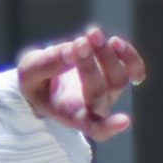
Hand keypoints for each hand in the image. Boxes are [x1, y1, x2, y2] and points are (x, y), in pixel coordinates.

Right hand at [17, 27, 147, 140]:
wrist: (46, 75)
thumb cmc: (37, 82)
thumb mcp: (29, 74)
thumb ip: (47, 64)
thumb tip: (74, 49)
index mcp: (70, 115)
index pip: (93, 128)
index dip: (109, 126)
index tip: (125, 120)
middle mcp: (94, 107)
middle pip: (99, 93)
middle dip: (89, 66)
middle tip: (78, 45)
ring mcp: (109, 91)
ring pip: (118, 78)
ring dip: (106, 54)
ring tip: (92, 34)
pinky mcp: (118, 73)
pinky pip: (133, 68)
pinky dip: (128, 55)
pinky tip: (114, 42)